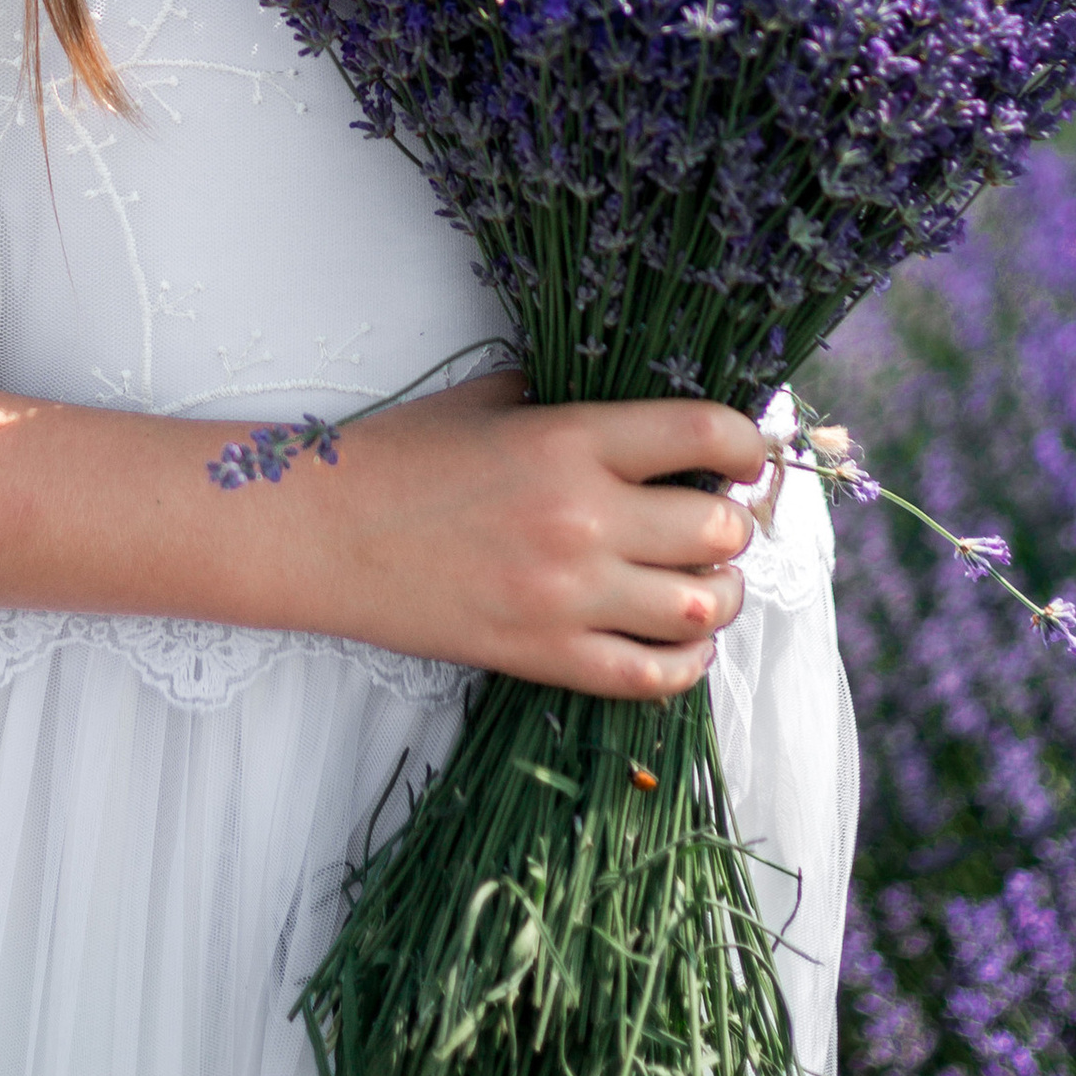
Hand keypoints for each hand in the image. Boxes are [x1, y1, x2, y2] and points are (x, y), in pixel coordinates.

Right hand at [330, 369, 768, 698]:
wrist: (324, 532)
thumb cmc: (403, 455)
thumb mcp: (493, 399)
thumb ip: (576, 401)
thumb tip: (651, 416)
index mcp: (571, 438)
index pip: (704, 433)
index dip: (750, 444)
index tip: (747, 456)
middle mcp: (581, 517)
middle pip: (719, 530)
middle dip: (733, 528)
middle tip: (718, 523)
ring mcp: (564, 594)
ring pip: (701, 607)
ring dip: (719, 594)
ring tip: (703, 582)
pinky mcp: (541, 655)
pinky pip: (651, 676)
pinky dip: (686, 662)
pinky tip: (680, 640)